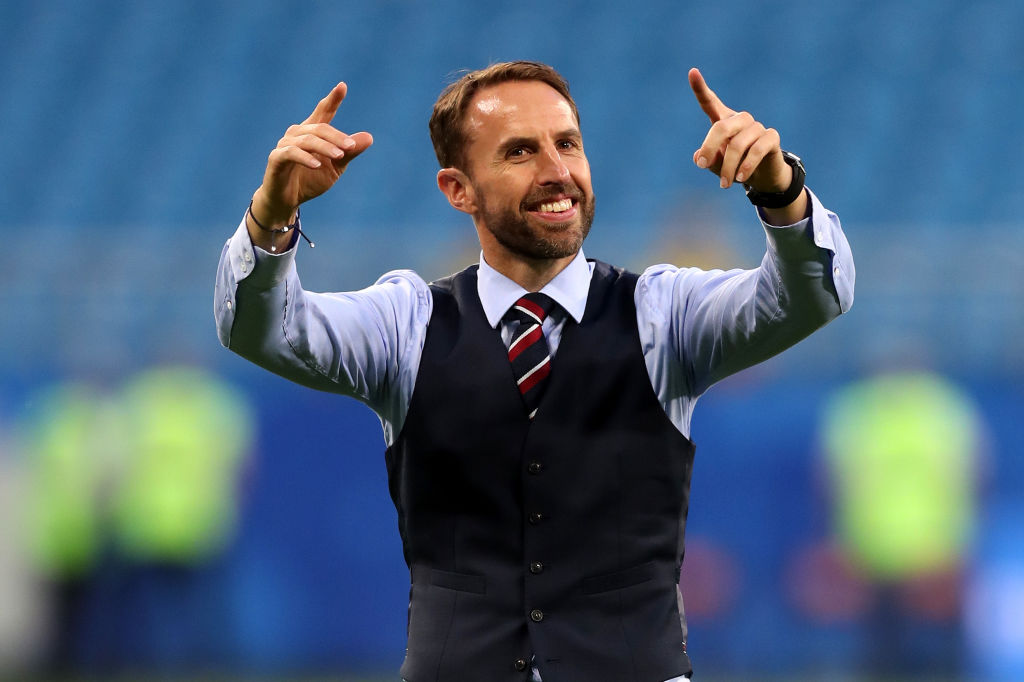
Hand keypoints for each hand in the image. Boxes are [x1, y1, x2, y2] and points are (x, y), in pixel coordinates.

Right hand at [251, 82, 373, 227]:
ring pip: (307, 140)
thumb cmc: (310, 180)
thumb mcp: (336, 167)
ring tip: (339, 156)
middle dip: (336, 136)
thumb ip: (349, 152)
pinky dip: (305, 157)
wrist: (288, 200)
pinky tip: (317, 164)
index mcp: (312, 132)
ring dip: (324, 147)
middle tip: (351, 147)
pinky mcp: (276, 159)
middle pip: (319, 128)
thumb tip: (369, 137)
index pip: (323, 112)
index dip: (332, 99)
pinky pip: (290, 153)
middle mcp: (297, 133)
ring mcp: (284, 144)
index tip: (342, 86)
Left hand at [688, 68, 788, 192]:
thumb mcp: (716, 165)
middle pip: (721, 127)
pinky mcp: (771, 137)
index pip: (710, 102)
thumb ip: (707, 159)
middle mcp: (740, 120)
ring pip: (738, 144)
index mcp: (723, 121)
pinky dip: (746, 166)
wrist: (761, 177)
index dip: (700, 88)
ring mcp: (757, 127)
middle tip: (702, 166)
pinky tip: (740, 178)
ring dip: (728, 167)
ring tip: (724, 184)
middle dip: (709, 148)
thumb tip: (699, 157)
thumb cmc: (733, 166)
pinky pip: (757, 150)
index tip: (692, 72)